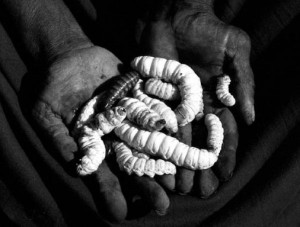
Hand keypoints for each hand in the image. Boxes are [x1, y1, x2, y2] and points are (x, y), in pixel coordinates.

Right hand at [21, 45, 171, 220]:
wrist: (68, 57)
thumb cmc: (51, 87)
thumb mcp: (46, 114)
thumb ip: (60, 140)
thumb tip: (75, 166)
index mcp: (93, 145)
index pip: (103, 173)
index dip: (110, 192)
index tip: (119, 213)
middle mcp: (115, 135)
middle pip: (132, 162)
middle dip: (146, 183)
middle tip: (162, 204)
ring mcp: (129, 117)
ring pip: (148, 140)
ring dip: (163, 158)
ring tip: (177, 178)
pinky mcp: (139, 96)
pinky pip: (154, 109)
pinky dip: (167, 121)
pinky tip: (182, 136)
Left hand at [135, 0, 241, 196]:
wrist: (176, 14)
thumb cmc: (209, 30)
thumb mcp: (236, 51)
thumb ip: (244, 82)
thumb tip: (250, 118)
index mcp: (217, 98)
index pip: (224, 132)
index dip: (225, 154)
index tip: (223, 175)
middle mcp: (196, 105)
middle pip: (200, 142)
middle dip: (201, 166)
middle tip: (201, 191)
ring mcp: (174, 103)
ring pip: (178, 139)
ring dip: (180, 162)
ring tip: (180, 187)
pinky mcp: (155, 96)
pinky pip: (157, 124)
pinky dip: (159, 143)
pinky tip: (159, 162)